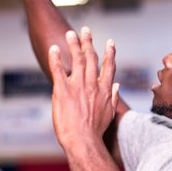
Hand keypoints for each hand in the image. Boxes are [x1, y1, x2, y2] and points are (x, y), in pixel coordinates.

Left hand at [49, 27, 119, 151]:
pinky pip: (58, 70)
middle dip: (88, 42)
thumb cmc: (96, 131)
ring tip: (71, 33)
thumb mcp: (109, 114)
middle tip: (85, 30)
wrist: (84, 140)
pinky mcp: (62, 90)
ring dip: (74, 45)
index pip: (108, 67)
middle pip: (91, 58)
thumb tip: (117, 85)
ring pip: (76, 59)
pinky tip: (54, 48)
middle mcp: (92, 84)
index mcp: (104, 90)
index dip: (109, 53)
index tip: (110, 42)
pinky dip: (56, 58)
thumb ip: (113, 97)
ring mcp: (77, 86)